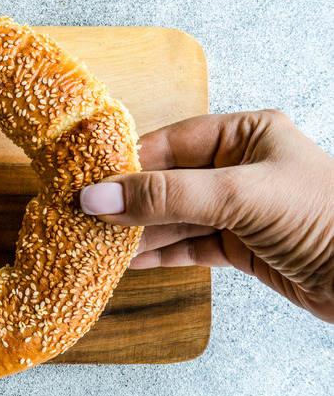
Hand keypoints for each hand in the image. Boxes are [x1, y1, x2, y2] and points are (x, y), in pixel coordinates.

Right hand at [79, 110, 333, 322]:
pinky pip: (188, 246)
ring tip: (98, 241)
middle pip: (168, 181)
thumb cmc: (325, 218)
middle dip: (129, 201)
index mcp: (245, 135)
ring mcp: (238, 209)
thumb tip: (99, 197)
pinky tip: (130, 260)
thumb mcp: (240, 195)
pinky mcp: (239, 246)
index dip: (128, 164)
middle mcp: (239, 168)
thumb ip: (167, 196)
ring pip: (174, 217)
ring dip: (139, 231)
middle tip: (85, 216)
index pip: (171, 143)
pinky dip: (160, 254)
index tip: (87, 184)